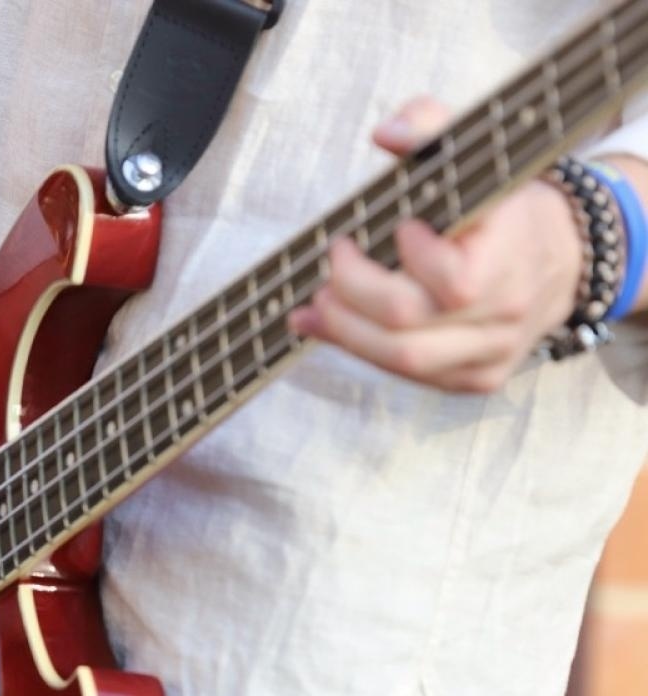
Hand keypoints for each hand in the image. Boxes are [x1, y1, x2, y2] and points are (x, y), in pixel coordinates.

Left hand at [288, 97, 585, 392]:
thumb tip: (388, 134)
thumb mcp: (478, 155)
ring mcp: (492, 353)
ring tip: (320, 299)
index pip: (452, 280)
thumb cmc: (506, 207)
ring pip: (403, 359)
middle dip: (351, 293)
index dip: (409, 256)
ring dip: (345, 329)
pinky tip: (328, 324)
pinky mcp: (476, 379)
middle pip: (407, 325)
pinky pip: (409, 375)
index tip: (396, 227)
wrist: (564, 256)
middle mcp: (506, 313)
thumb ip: (432, 128)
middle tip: (334, 261)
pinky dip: (359, 349)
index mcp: (512, 256)